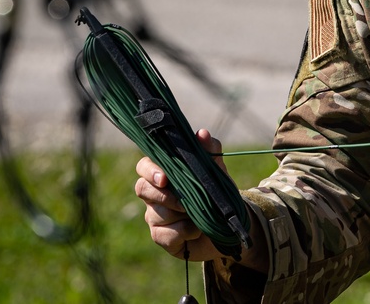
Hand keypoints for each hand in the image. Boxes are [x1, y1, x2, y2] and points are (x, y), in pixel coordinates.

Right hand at [134, 129, 226, 261]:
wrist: (228, 226)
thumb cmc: (217, 194)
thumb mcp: (217, 172)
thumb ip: (210, 152)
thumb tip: (201, 133)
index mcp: (164, 173)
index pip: (143, 166)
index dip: (150, 171)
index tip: (164, 178)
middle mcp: (154, 193)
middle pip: (142, 189)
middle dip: (164, 196)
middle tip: (184, 202)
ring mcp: (154, 216)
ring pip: (155, 213)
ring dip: (182, 215)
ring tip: (199, 215)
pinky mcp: (160, 237)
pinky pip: (164, 235)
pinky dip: (184, 232)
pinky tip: (196, 231)